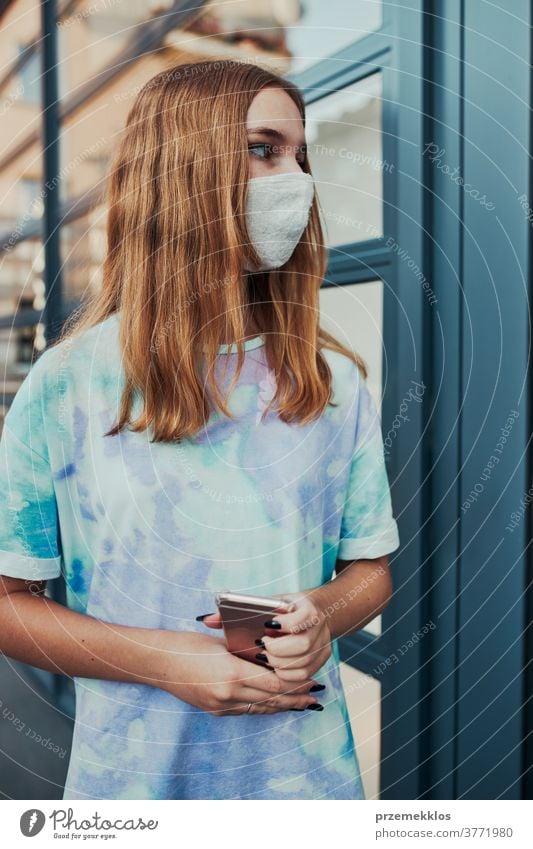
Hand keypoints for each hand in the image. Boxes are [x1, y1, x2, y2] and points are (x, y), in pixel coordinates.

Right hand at [154, 630, 321, 715]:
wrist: (158, 663)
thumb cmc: (188, 645)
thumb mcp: (221, 643)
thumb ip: (245, 652)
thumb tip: (269, 657)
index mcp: (232, 672)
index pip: (274, 683)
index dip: (295, 683)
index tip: (311, 678)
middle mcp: (228, 694)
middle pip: (271, 699)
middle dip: (296, 697)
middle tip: (316, 694)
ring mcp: (221, 706)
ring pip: (261, 708)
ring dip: (283, 706)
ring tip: (304, 703)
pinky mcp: (215, 711)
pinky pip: (247, 711)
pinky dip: (264, 707)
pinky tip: (275, 704)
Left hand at [257, 592, 331, 682]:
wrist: (315, 611)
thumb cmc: (289, 607)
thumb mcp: (277, 601)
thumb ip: (260, 609)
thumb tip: (228, 620)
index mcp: (310, 609)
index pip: (299, 620)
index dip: (283, 625)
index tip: (267, 624)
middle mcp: (320, 628)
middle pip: (303, 645)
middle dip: (278, 650)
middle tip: (262, 645)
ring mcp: (323, 645)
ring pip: (303, 663)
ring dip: (280, 664)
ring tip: (266, 657)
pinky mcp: (322, 659)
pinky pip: (304, 674)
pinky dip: (286, 674)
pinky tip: (275, 667)